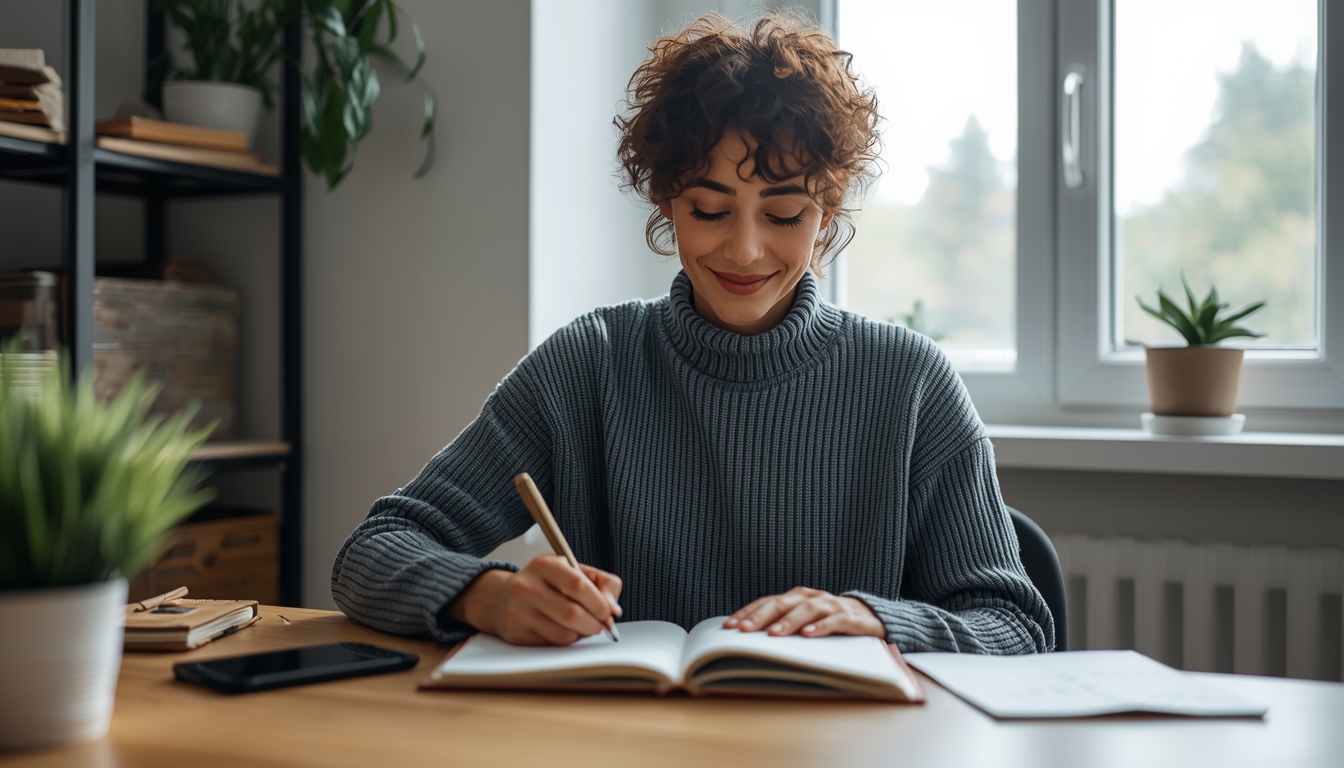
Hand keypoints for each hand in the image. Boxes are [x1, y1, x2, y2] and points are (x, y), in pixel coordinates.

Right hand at [448, 555, 621, 645]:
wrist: (500, 598)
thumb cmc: (545, 583)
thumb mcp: (573, 571)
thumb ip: (602, 582)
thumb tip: (614, 610)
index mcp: (544, 564)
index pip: (578, 586)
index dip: (599, 603)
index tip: (608, 613)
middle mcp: (527, 586)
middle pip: (572, 614)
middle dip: (594, 624)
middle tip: (600, 625)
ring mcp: (518, 611)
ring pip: (564, 633)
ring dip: (580, 634)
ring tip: (579, 625)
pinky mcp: (515, 634)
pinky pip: (552, 644)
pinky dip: (565, 641)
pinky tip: (561, 629)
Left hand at [723, 587, 884, 638]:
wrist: (869, 616)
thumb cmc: (828, 620)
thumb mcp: (803, 619)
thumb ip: (782, 624)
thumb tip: (749, 637)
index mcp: (796, 597)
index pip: (766, 602)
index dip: (747, 612)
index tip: (729, 625)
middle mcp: (810, 597)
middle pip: (782, 603)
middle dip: (760, 616)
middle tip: (744, 630)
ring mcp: (830, 605)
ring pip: (806, 610)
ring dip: (788, 622)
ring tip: (773, 634)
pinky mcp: (850, 617)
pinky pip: (834, 620)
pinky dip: (821, 627)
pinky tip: (808, 635)